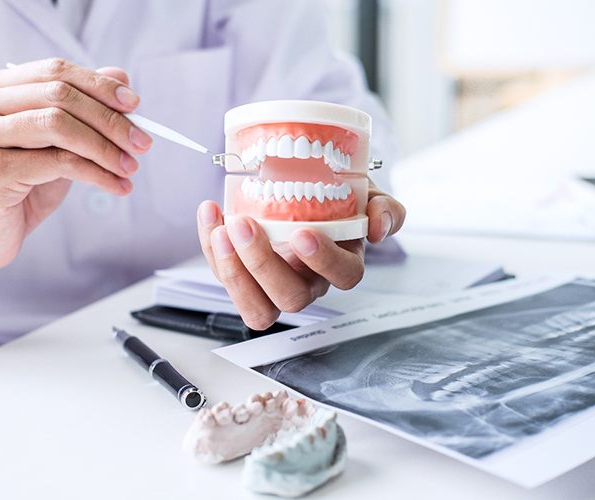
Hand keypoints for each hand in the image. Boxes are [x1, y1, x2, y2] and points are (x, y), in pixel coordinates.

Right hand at [0, 58, 152, 294]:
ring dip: (105, 147)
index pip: (54, 72)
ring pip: (59, 125)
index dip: (99, 85)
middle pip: (59, 95)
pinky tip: (116, 186)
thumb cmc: (15, 189)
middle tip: (142, 141)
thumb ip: (81, 112)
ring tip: (130, 167)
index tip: (135, 105)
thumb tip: (121, 78)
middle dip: (110, 119)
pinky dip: (97, 174)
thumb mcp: (53, 146)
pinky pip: (59, 162)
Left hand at [197, 182, 404, 329]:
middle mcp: (309, 282)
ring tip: (221, 229)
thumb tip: (378, 225)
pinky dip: (211, 250)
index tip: (302, 233)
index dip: (323, 261)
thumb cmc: (336, 198)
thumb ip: (384, 207)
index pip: (344, 276)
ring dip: (233, 272)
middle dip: (264, 265)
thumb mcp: (366, 194)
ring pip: (256, 306)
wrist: (304, 189)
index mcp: (342, 262)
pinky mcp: (245, 280)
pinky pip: (227, 279)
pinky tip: (210, 213)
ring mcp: (274, 286)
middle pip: (291, 298)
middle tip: (245, 226)